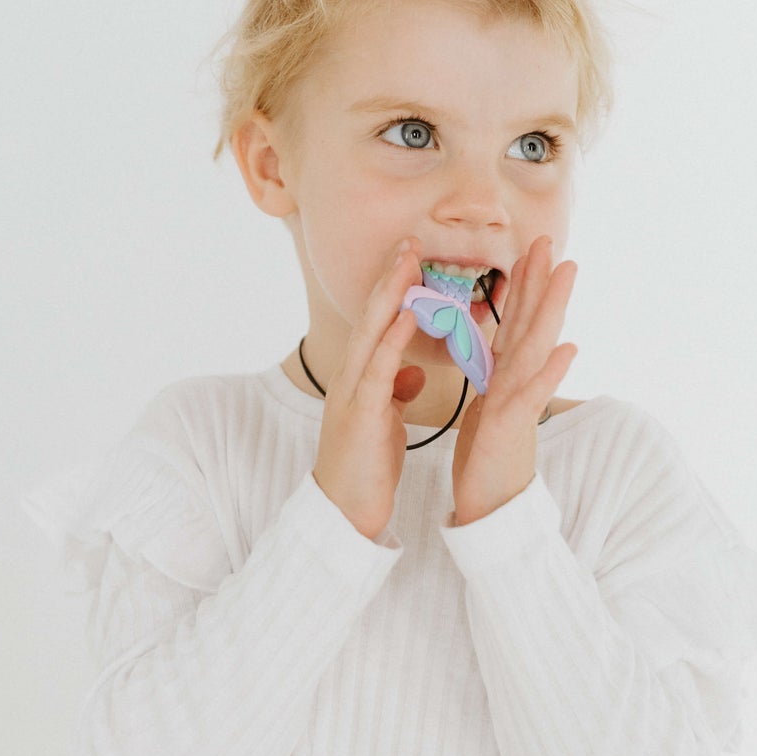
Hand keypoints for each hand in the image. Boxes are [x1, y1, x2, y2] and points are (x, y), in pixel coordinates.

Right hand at [312, 236, 428, 540]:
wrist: (345, 515)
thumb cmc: (365, 468)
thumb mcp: (385, 422)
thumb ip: (394, 392)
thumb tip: (410, 374)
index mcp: (360, 378)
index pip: (377, 323)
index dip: (393, 288)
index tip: (411, 256)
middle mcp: (352, 377)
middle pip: (371, 316)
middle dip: (390, 277)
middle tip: (410, 240)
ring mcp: (352, 392)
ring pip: (370, 332)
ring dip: (390, 294)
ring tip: (409, 262)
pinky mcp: (360, 414)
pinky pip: (379, 369)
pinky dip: (394, 339)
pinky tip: (410, 314)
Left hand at [451, 235, 578, 526]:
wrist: (489, 508)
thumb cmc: (487, 458)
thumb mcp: (488, 406)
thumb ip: (500, 375)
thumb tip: (506, 348)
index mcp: (506, 375)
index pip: (515, 320)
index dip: (523, 285)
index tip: (529, 250)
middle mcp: (519, 382)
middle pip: (532, 323)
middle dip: (541, 282)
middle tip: (551, 242)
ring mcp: (520, 401)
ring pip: (537, 346)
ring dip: (553, 308)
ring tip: (567, 274)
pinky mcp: (513, 426)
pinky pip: (532, 395)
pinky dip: (551, 371)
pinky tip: (570, 347)